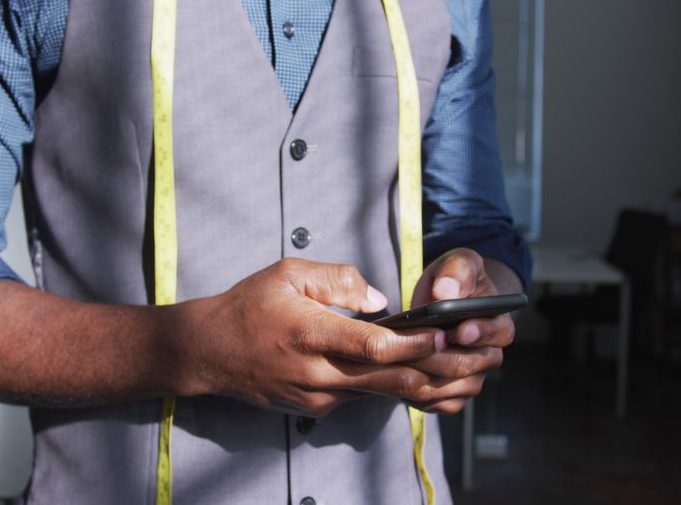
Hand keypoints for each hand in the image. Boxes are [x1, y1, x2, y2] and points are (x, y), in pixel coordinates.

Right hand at [175, 258, 489, 416]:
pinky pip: (363, 397)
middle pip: (388, 380)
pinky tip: (420, 376)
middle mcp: (317, 373)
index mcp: (311, 334)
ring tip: (459, 369)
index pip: (373, 347)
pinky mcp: (317, 408)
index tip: (442, 334)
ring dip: (421, 382)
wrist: (208, 351)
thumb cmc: (248, 307)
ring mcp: (318, 396)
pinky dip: (392, 386)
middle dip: (435, 371)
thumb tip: (381, 300)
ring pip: (381, 393)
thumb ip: (339, 280)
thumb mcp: (288, 273)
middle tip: (472, 360)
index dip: (413, 345)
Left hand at [403, 248, 516, 413]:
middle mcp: (489, 356)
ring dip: (423, 374)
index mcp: (499, 323)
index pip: (498, 333)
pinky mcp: (451, 396)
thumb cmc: (453, 281)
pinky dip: (415, 393)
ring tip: (397, 358)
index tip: (458, 329)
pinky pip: (436, 403)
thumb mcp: (458, 263)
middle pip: (469, 364)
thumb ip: (456, 272)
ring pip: (450, 387)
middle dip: (439, 355)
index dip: (479, 333)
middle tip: (411, 345)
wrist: (442, 302)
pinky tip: (396, 376)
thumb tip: (446, 292)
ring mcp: (471, 379)